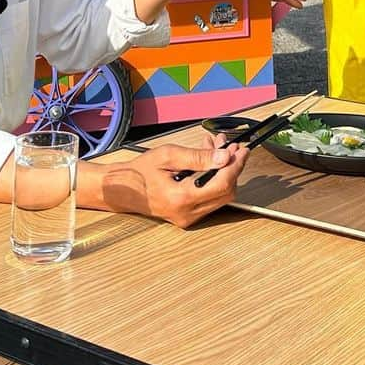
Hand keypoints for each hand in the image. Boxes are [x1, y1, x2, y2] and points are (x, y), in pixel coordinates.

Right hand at [101, 133, 248, 227]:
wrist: (122, 190)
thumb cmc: (140, 172)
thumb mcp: (168, 155)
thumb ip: (198, 156)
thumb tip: (223, 157)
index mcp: (181, 198)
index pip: (222, 184)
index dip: (236, 166)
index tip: (241, 150)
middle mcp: (187, 213)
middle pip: (226, 192)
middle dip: (232, 167)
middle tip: (231, 146)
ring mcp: (188, 218)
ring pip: (221, 196)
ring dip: (224, 171)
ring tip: (217, 149)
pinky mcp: (188, 217)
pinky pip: (211, 199)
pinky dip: (215, 179)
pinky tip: (209, 162)